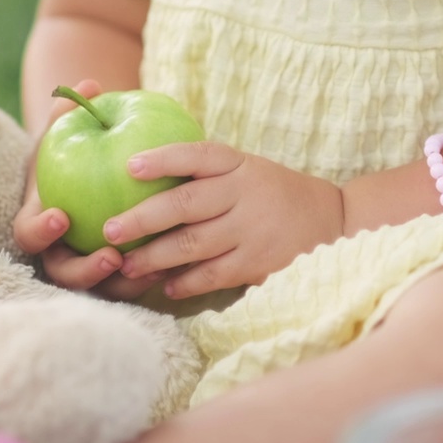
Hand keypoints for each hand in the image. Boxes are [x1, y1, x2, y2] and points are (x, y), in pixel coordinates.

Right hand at [12, 80, 155, 299]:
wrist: (94, 179)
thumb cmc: (78, 151)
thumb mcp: (70, 133)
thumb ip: (73, 111)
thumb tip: (89, 82)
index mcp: (40, 221)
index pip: (29, 233)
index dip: (41, 230)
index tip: (61, 216)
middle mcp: (59, 252)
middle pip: (62, 274)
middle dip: (84, 271)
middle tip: (111, 255)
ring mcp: (87, 269)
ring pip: (99, 288)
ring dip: (120, 283)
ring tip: (146, 267)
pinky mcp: (116, 278)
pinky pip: (129, 285)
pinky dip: (147, 280)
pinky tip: (172, 266)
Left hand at [104, 142, 345, 298]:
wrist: (333, 220)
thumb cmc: (271, 192)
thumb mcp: (246, 169)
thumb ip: (205, 172)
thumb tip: (137, 174)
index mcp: (238, 165)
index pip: (198, 156)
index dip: (164, 159)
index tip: (130, 165)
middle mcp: (244, 194)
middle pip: (186, 204)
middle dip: (143, 218)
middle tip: (109, 230)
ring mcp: (252, 230)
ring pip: (193, 245)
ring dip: (154, 257)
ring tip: (126, 265)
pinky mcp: (259, 263)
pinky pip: (213, 275)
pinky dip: (185, 282)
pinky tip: (165, 286)